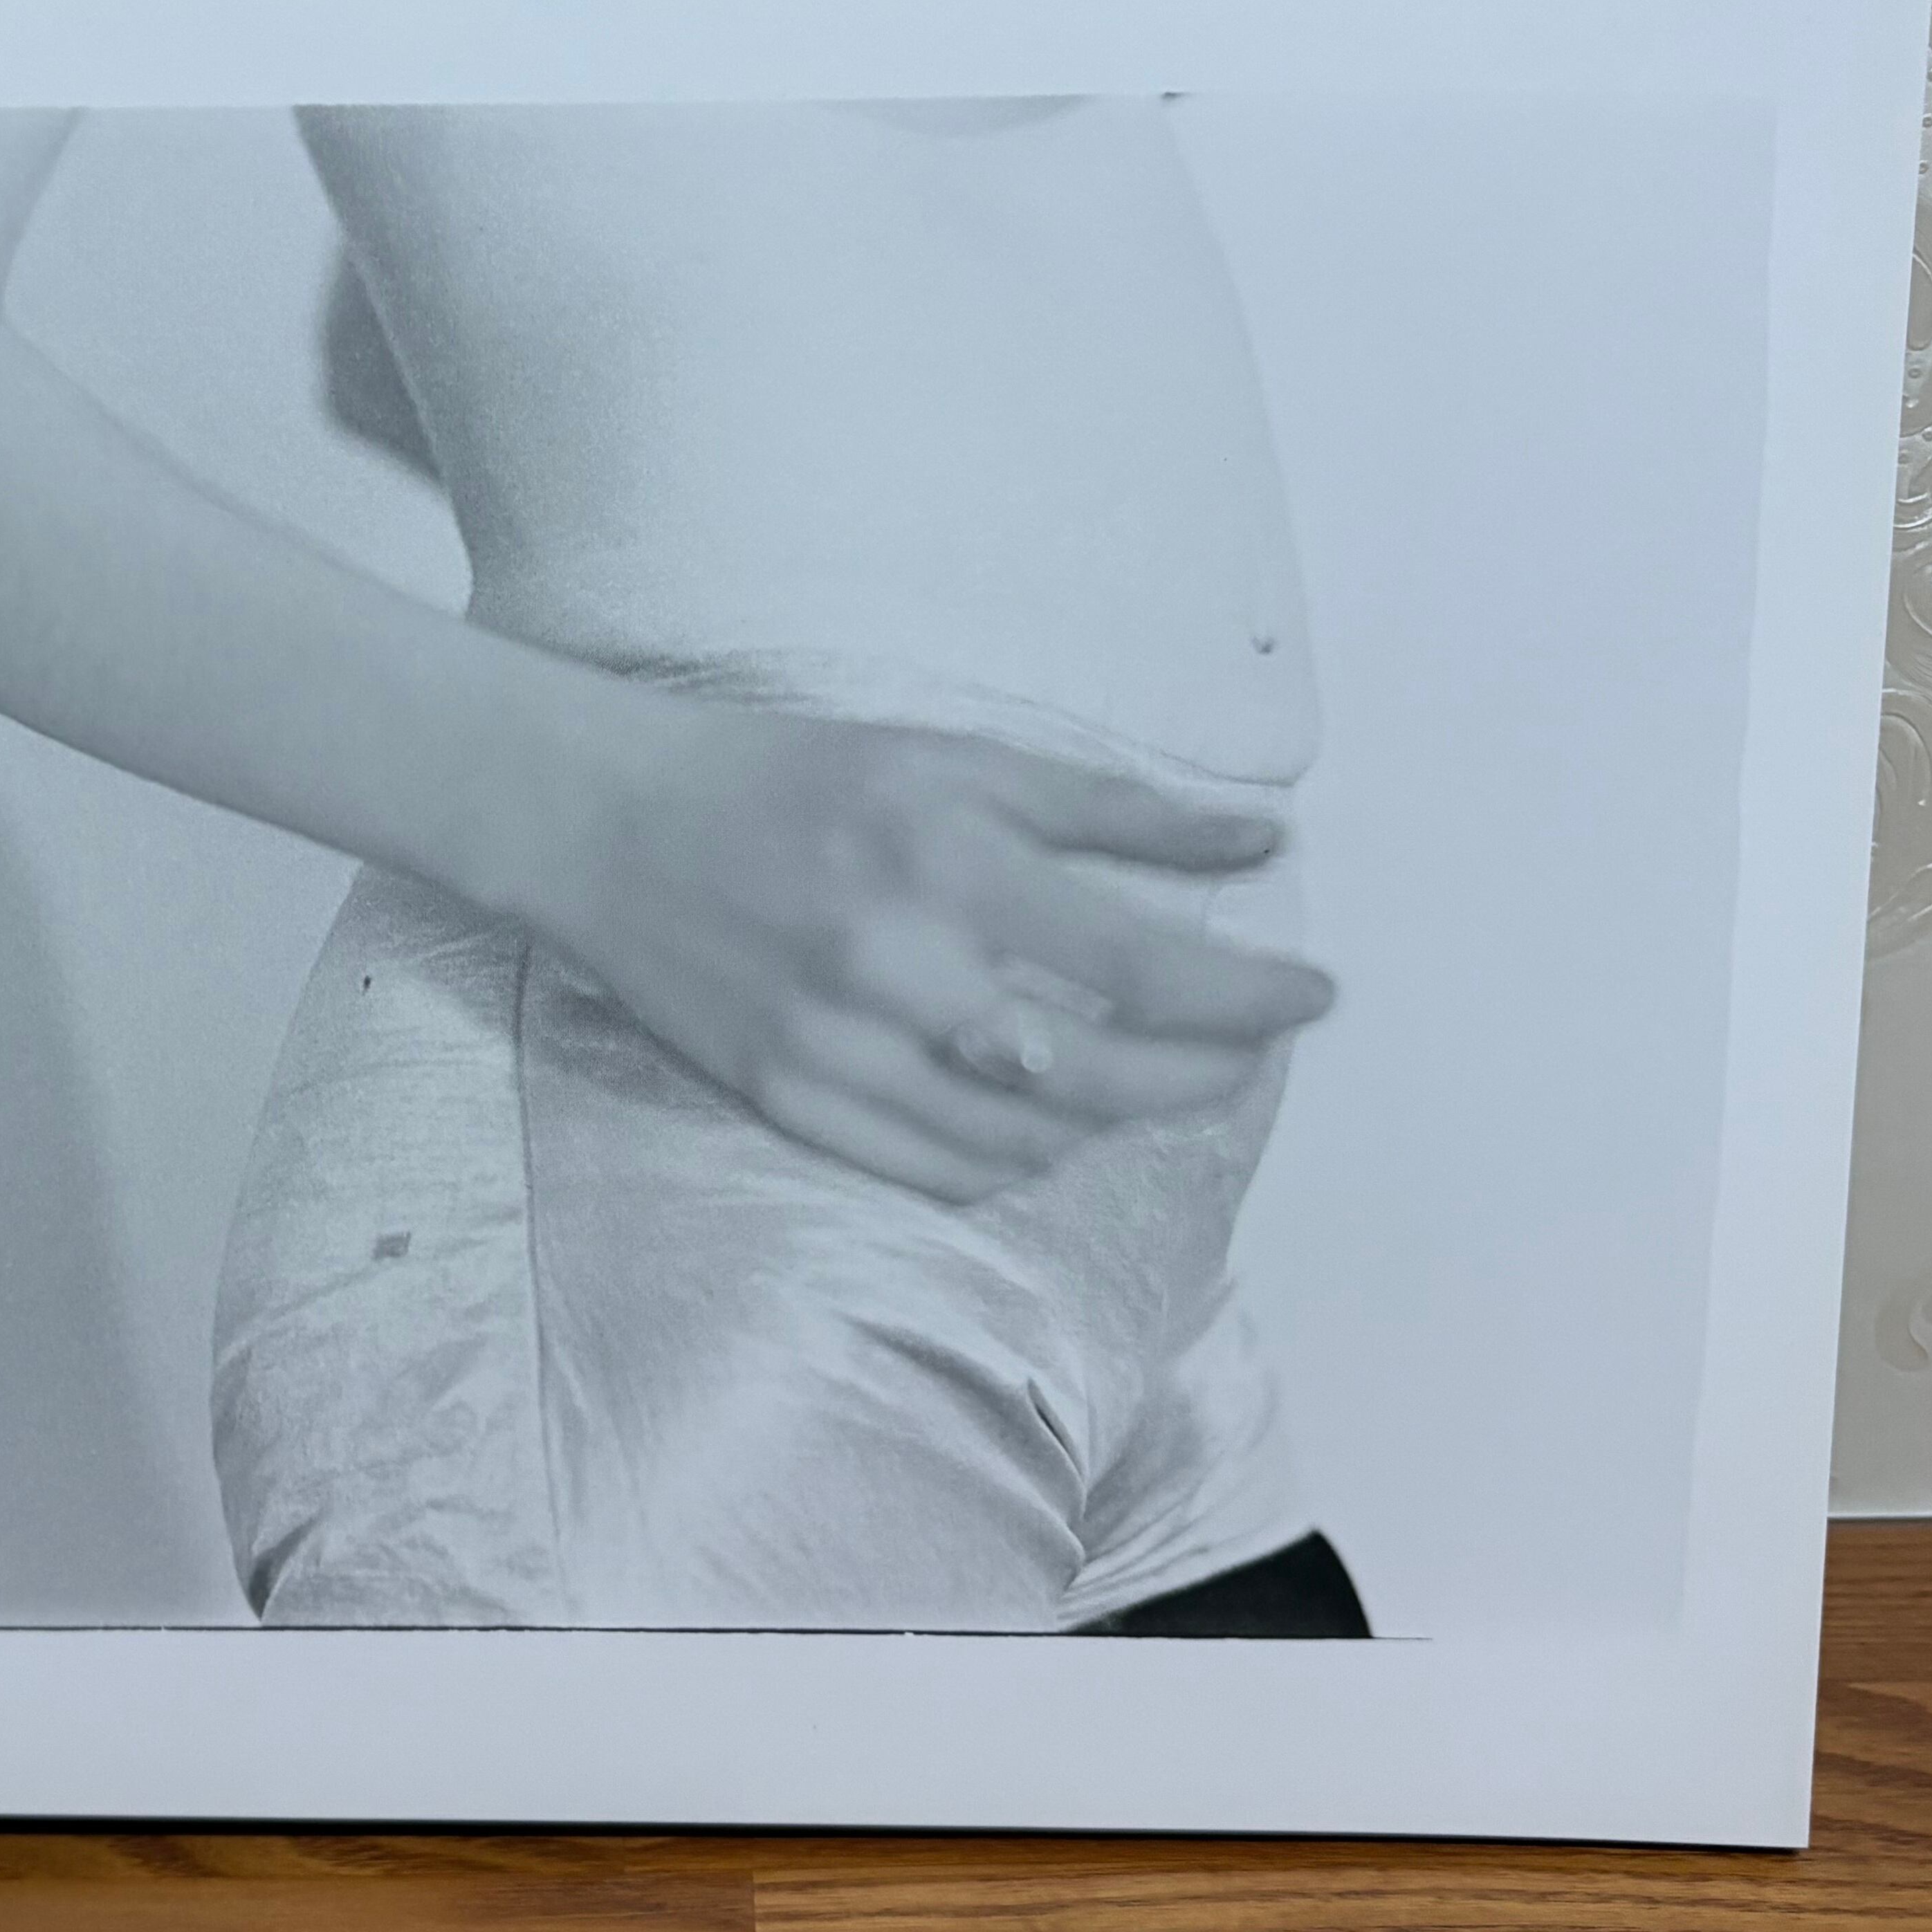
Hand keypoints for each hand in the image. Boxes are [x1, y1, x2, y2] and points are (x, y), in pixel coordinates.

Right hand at [539, 698, 1333, 1202]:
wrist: (617, 826)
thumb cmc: (799, 779)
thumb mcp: (961, 759)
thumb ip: (1116, 808)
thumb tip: (1262, 839)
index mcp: (951, 867)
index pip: (1146, 966)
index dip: (1250, 996)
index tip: (1315, 997)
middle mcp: (900, 972)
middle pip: (1103, 1076)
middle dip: (1205, 1075)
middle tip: (1248, 1053)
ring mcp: (841, 1051)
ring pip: (1027, 1141)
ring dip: (1114, 1122)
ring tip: (1153, 1080)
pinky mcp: (791, 1103)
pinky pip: (940, 1173)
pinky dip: (1017, 1161)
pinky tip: (1048, 1121)